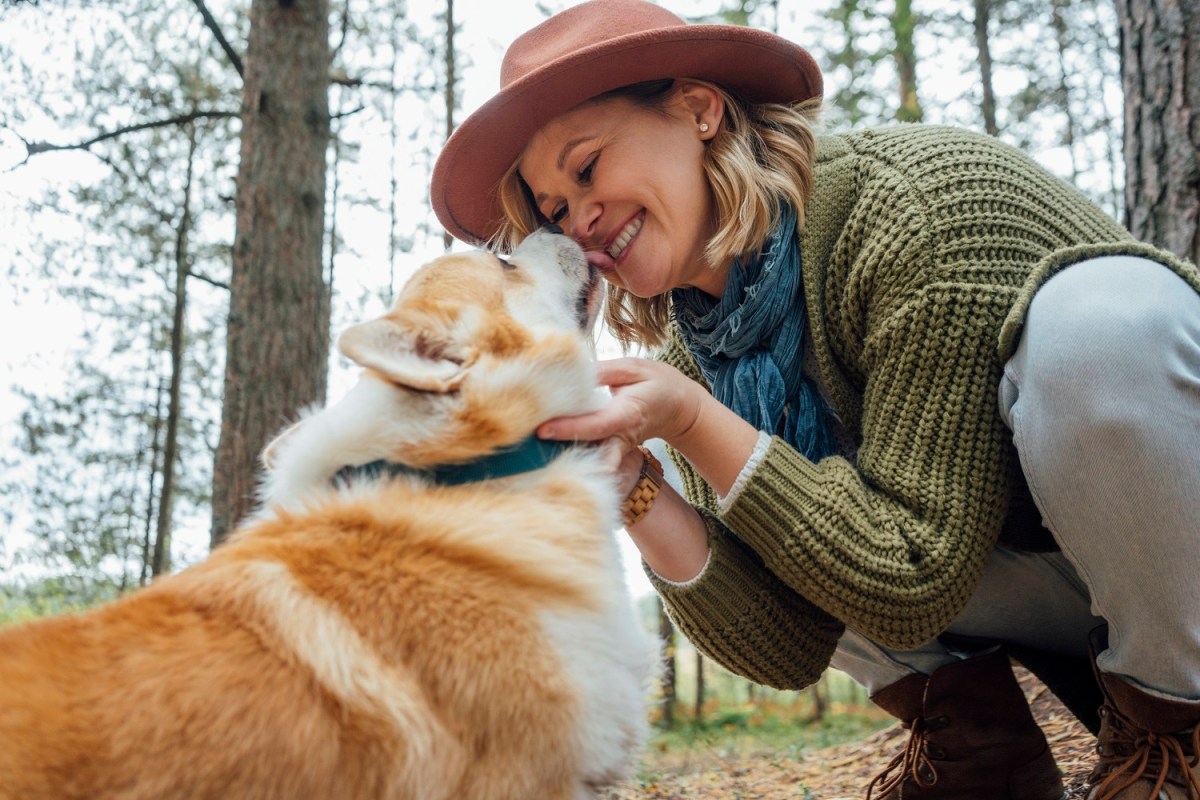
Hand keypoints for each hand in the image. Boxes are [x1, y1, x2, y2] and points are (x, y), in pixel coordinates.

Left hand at [537, 357, 701, 450]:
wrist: (680, 409)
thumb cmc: (657, 383)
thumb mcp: (635, 367)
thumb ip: (604, 371)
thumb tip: (573, 371)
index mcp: (628, 413)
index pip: (595, 424)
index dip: (569, 428)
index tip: (542, 429)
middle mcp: (622, 436)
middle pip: (590, 451)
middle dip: (564, 452)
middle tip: (531, 446)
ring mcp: (617, 447)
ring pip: (591, 459)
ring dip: (567, 458)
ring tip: (534, 451)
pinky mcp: (612, 450)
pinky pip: (592, 455)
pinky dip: (573, 454)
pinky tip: (548, 450)